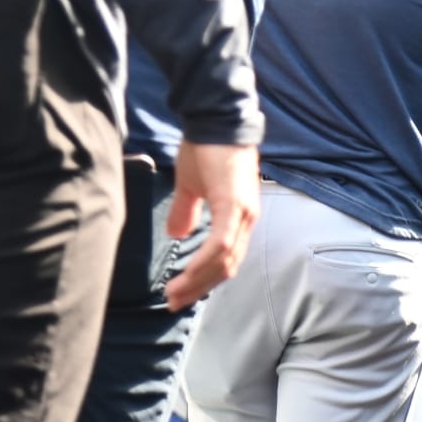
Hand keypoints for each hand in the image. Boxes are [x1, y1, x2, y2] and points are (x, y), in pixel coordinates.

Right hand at [166, 143, 261, 309]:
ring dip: (198, 279)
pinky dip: (205, 260)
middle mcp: (247, 221)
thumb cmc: (205, 149)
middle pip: (226, 266)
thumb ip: (186, 211)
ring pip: (223, 259)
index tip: (180, 294)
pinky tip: (187, 272)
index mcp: (239, 218)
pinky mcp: (234, 205)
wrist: (215, 120)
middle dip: (199, 287)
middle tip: (174, 302)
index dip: (203, 279)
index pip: (225, 260)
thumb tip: (177, 235)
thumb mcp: (191, 186)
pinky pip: (221, 242)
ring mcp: (243, 214)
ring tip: (174, 293)